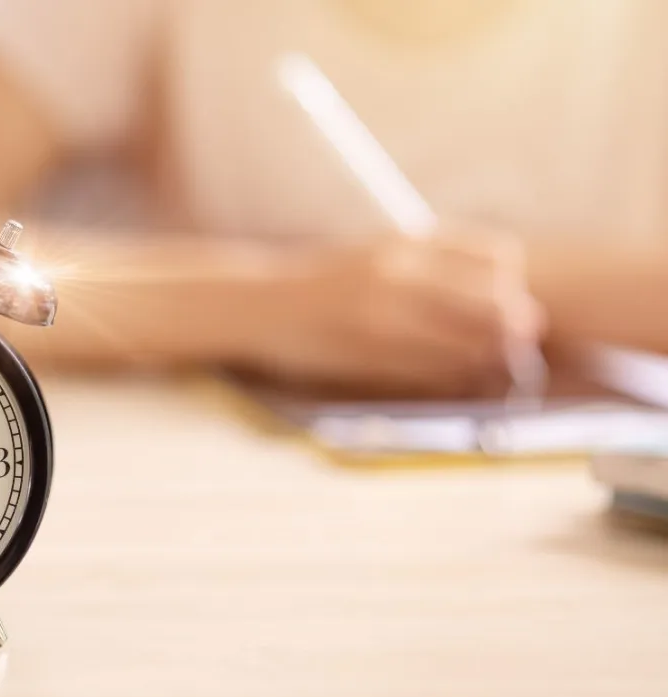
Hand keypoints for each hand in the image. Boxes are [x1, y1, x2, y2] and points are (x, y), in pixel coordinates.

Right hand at [243, 230, 545, 397]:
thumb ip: (434, 261)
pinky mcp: (370, 354)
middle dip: (512, 327)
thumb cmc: (327, 281)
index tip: (503, 298)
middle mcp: (400, 273)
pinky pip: (435, 372)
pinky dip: (452, 376)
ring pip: (470, 344)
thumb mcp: (380, 251)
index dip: (511, 283)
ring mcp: (385, 316)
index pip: (498, 256)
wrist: (263, 305)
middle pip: (494, 303)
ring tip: (483, 363)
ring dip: (486, 358)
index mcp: (407, 241)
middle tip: (512, 342)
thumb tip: (503, 289)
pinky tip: (448, 375)